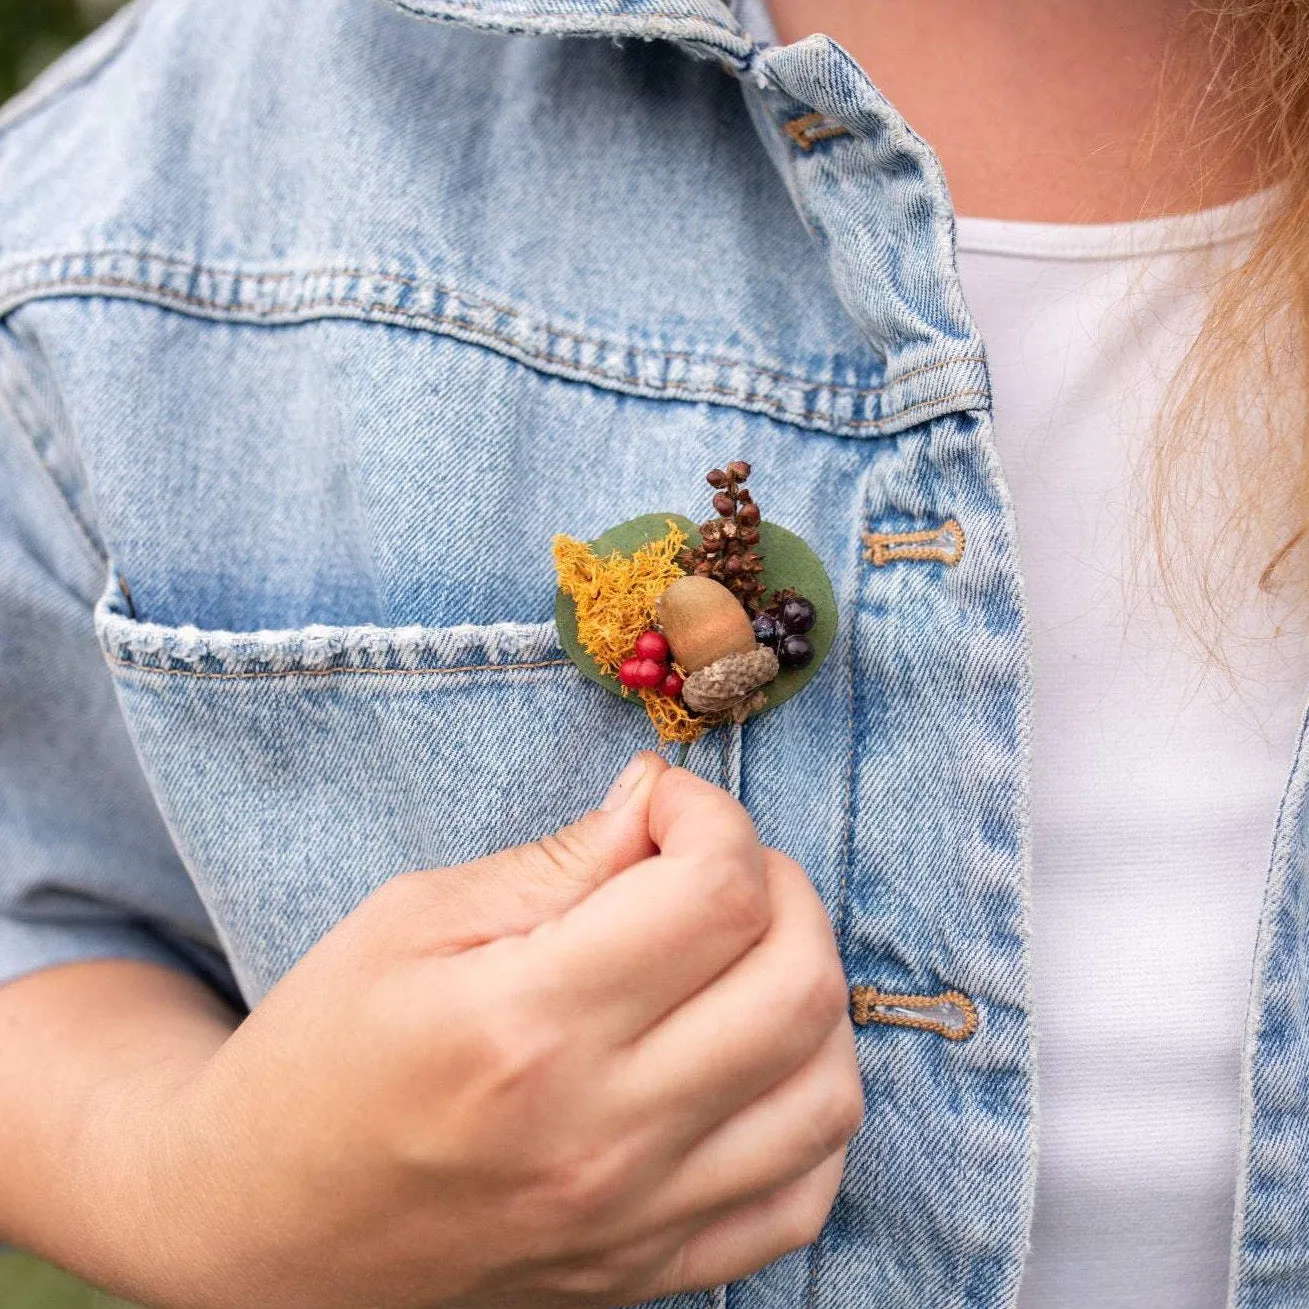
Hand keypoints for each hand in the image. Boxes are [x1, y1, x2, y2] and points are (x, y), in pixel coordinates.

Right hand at [137, 759, 859, 1308]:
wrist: (266, 1227)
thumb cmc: (323, 1054)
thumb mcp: (413, 919)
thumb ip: (559, 860)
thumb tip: (657, 800)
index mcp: (527, 1023)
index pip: (715, 893)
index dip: (712, 818)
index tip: (666, 808)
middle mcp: (601, 1131)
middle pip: (797, 982)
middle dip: (783, 887)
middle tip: (716, 865)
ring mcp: (636, 1217)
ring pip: (827, 1089)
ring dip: (810, 991)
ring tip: (742, 955)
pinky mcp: (651, 1269)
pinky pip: (803, 1194)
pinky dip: (809, 1107)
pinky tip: (754, 1056)